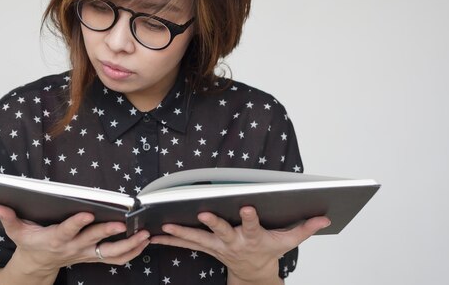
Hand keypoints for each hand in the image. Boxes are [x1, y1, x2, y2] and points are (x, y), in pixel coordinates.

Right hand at [0, 204, 149, 275]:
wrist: (37, 266)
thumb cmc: (30, 244)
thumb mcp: (16, 232)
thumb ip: (9, 219)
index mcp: (55, 239)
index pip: (67, 231)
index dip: (77, 223)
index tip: (87, 213)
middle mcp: (73, 248)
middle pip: (93, 240)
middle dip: (108, 231)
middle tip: (124, 222)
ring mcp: (85, 254)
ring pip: (110, 253)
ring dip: (129, 245)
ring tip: (145, 235)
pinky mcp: (93, 256)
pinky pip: (116, 258)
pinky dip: (132, 253)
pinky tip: (144, 242)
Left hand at [149, 206, 329, 283]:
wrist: (254, 274)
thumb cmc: (269, 252)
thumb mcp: (288, 241)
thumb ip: (305, 228)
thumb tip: (325, 218)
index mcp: (253, 238)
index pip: (252, 225)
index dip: (249, 217)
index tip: (247, 206)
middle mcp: (233, 242)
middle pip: (222, 231)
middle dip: (213, 222)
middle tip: (203, 213)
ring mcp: (218, 246)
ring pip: (197, 239)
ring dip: (180, 232)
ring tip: (163, 225)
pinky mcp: (207, 247)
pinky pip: (186, 243)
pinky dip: (171, 238)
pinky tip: (156, 234)